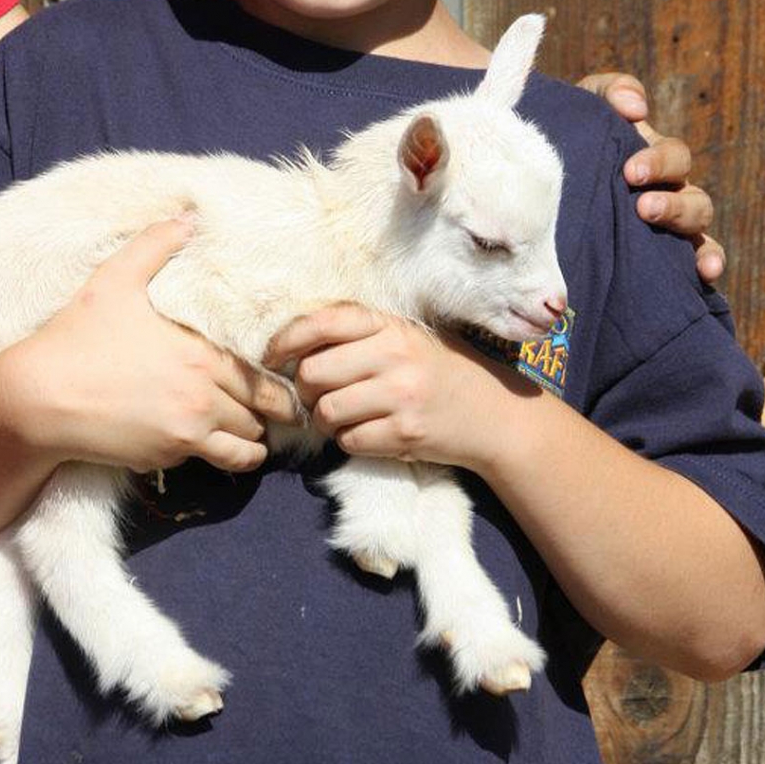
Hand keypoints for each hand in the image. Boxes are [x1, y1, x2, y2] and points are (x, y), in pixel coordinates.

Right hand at [0, 219, 296, 474]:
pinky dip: (225, 458)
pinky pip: (214, 462)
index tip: (287, 386)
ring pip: (245, 446)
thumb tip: (187, 216)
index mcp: (200, 354)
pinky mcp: (164, 458)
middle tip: (282, 413)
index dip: (278, 384)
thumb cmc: (78, 336)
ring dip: (252, 440)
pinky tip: (225, 450)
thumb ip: (155, 246)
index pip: (262, 378)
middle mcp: (202, 397)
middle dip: (270, 413)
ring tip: (255, 435)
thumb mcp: (115, 280)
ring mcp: (185, 433)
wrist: (38, 397)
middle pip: (260, 413)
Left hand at [265, 303, 497, 469]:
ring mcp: (401, 396)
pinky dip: (349, 441)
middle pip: (313, 373)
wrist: (492, 414)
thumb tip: (290, 345)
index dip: (286, 340)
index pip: (322, 322)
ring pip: (326, 411)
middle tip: (317, 395)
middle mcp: (395, 356)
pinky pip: (349, 441)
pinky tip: (367, 432)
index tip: (272, 357)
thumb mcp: (403, 337)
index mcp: (390, 325)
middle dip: (305, 390)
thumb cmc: (436, 372)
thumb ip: (356, 334)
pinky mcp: (405, 434)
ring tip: (345, 416)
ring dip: (325, 420)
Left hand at [578, 71, 725, 282]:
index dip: (658, 161)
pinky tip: (706, 272)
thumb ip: (611, 92)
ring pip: (698, 222)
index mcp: (654, 158)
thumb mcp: (584, 107)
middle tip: (640, 201)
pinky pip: (695, 262)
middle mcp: (667, 191)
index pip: (673, 156)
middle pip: (692, 194)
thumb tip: (636, 108)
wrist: (539, 187)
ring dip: (682, 221)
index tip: (630, 172)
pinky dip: (708, 262)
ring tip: (652, 221)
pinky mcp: (663, 258)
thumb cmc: (570, 141)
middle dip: (670, 198)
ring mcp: (668, 226)